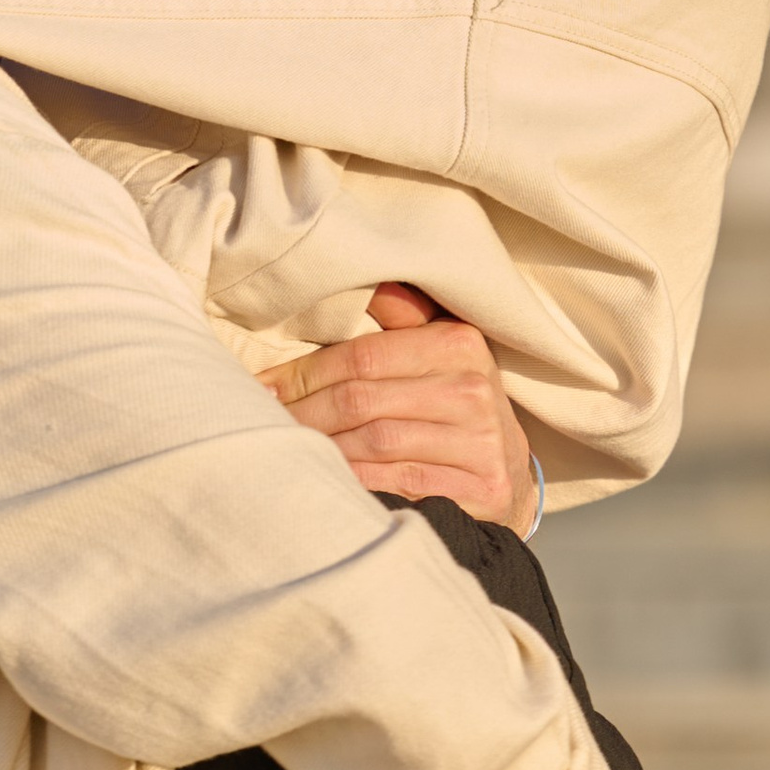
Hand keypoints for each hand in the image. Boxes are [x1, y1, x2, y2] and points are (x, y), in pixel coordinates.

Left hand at [262, 286, 537, 532]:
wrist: (507, 473)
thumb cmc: (455, 401)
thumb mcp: (439, 350)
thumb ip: (401, 315)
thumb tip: (361, 280)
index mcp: (459, 343)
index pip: (364, 355)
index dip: (306, 371)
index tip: (265, 385)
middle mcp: (472, 390)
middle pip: (363, 400)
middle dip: (303, 411)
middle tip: (262, 420)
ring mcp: (479, 443)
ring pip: (375, 442)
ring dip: (321, 445)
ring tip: (286, 447)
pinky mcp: (479, 489)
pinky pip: (397, 481)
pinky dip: (354, 480)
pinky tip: (326, 476)